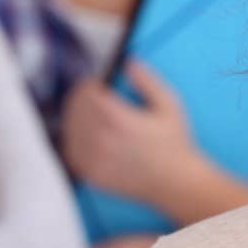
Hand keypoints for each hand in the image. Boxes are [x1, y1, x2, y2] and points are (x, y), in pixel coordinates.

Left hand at [61, 60, 204, 212]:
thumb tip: (128, 63)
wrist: (176, 183)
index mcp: (120, 119)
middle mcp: (104, 139)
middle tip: (88, 94)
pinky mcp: (94, 175)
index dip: (89, 84)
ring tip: (85, 112)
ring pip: (71, 130)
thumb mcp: (169, 105)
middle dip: (80, 98)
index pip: (88, 94)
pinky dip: (72, 141)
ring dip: (75, 117)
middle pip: (76, 110)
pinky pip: (71, 153)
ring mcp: (96, 159)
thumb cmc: (175, 144)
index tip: (95, 82)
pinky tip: (82, 136)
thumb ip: (147, 80)